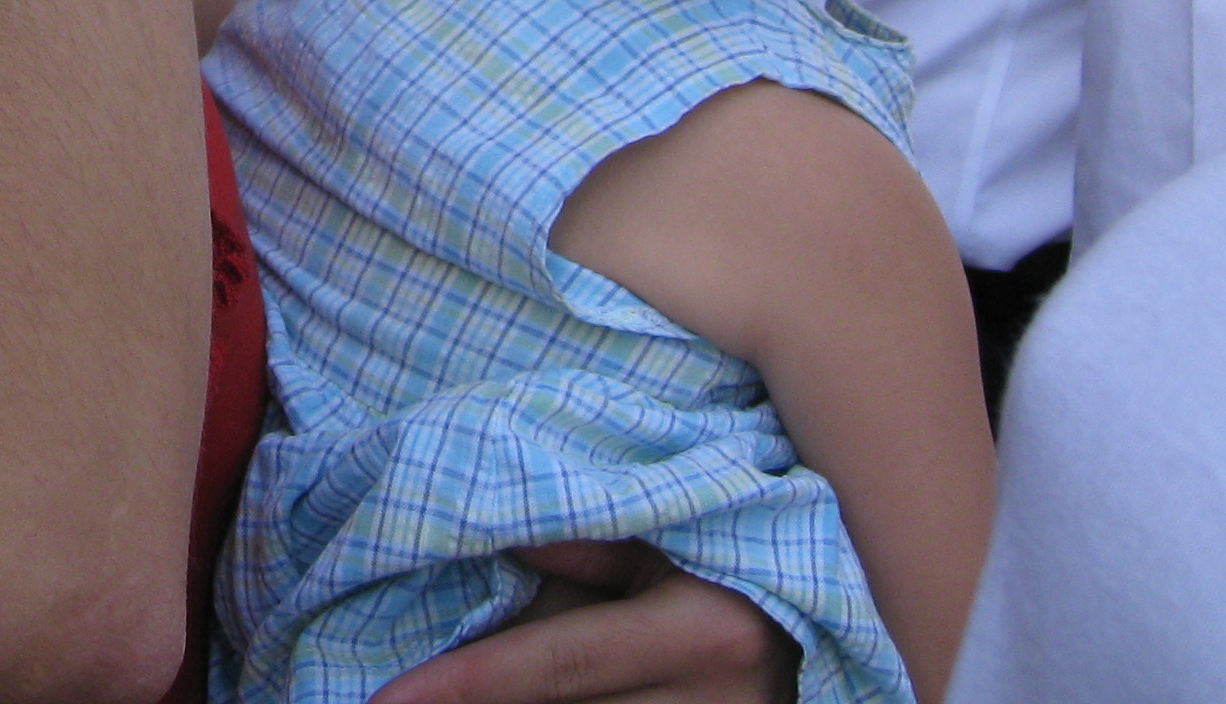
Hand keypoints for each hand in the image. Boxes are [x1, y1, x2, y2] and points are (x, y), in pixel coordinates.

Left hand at [375, 546, 794, 703]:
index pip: (557, 665)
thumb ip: (589, 546)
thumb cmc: (742, 554)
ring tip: (426, 703)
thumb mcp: (671, 538)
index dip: (466, 684)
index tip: (388, 700)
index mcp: (703, 633)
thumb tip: (501, 540)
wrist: (837, 623)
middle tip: (390, 703)